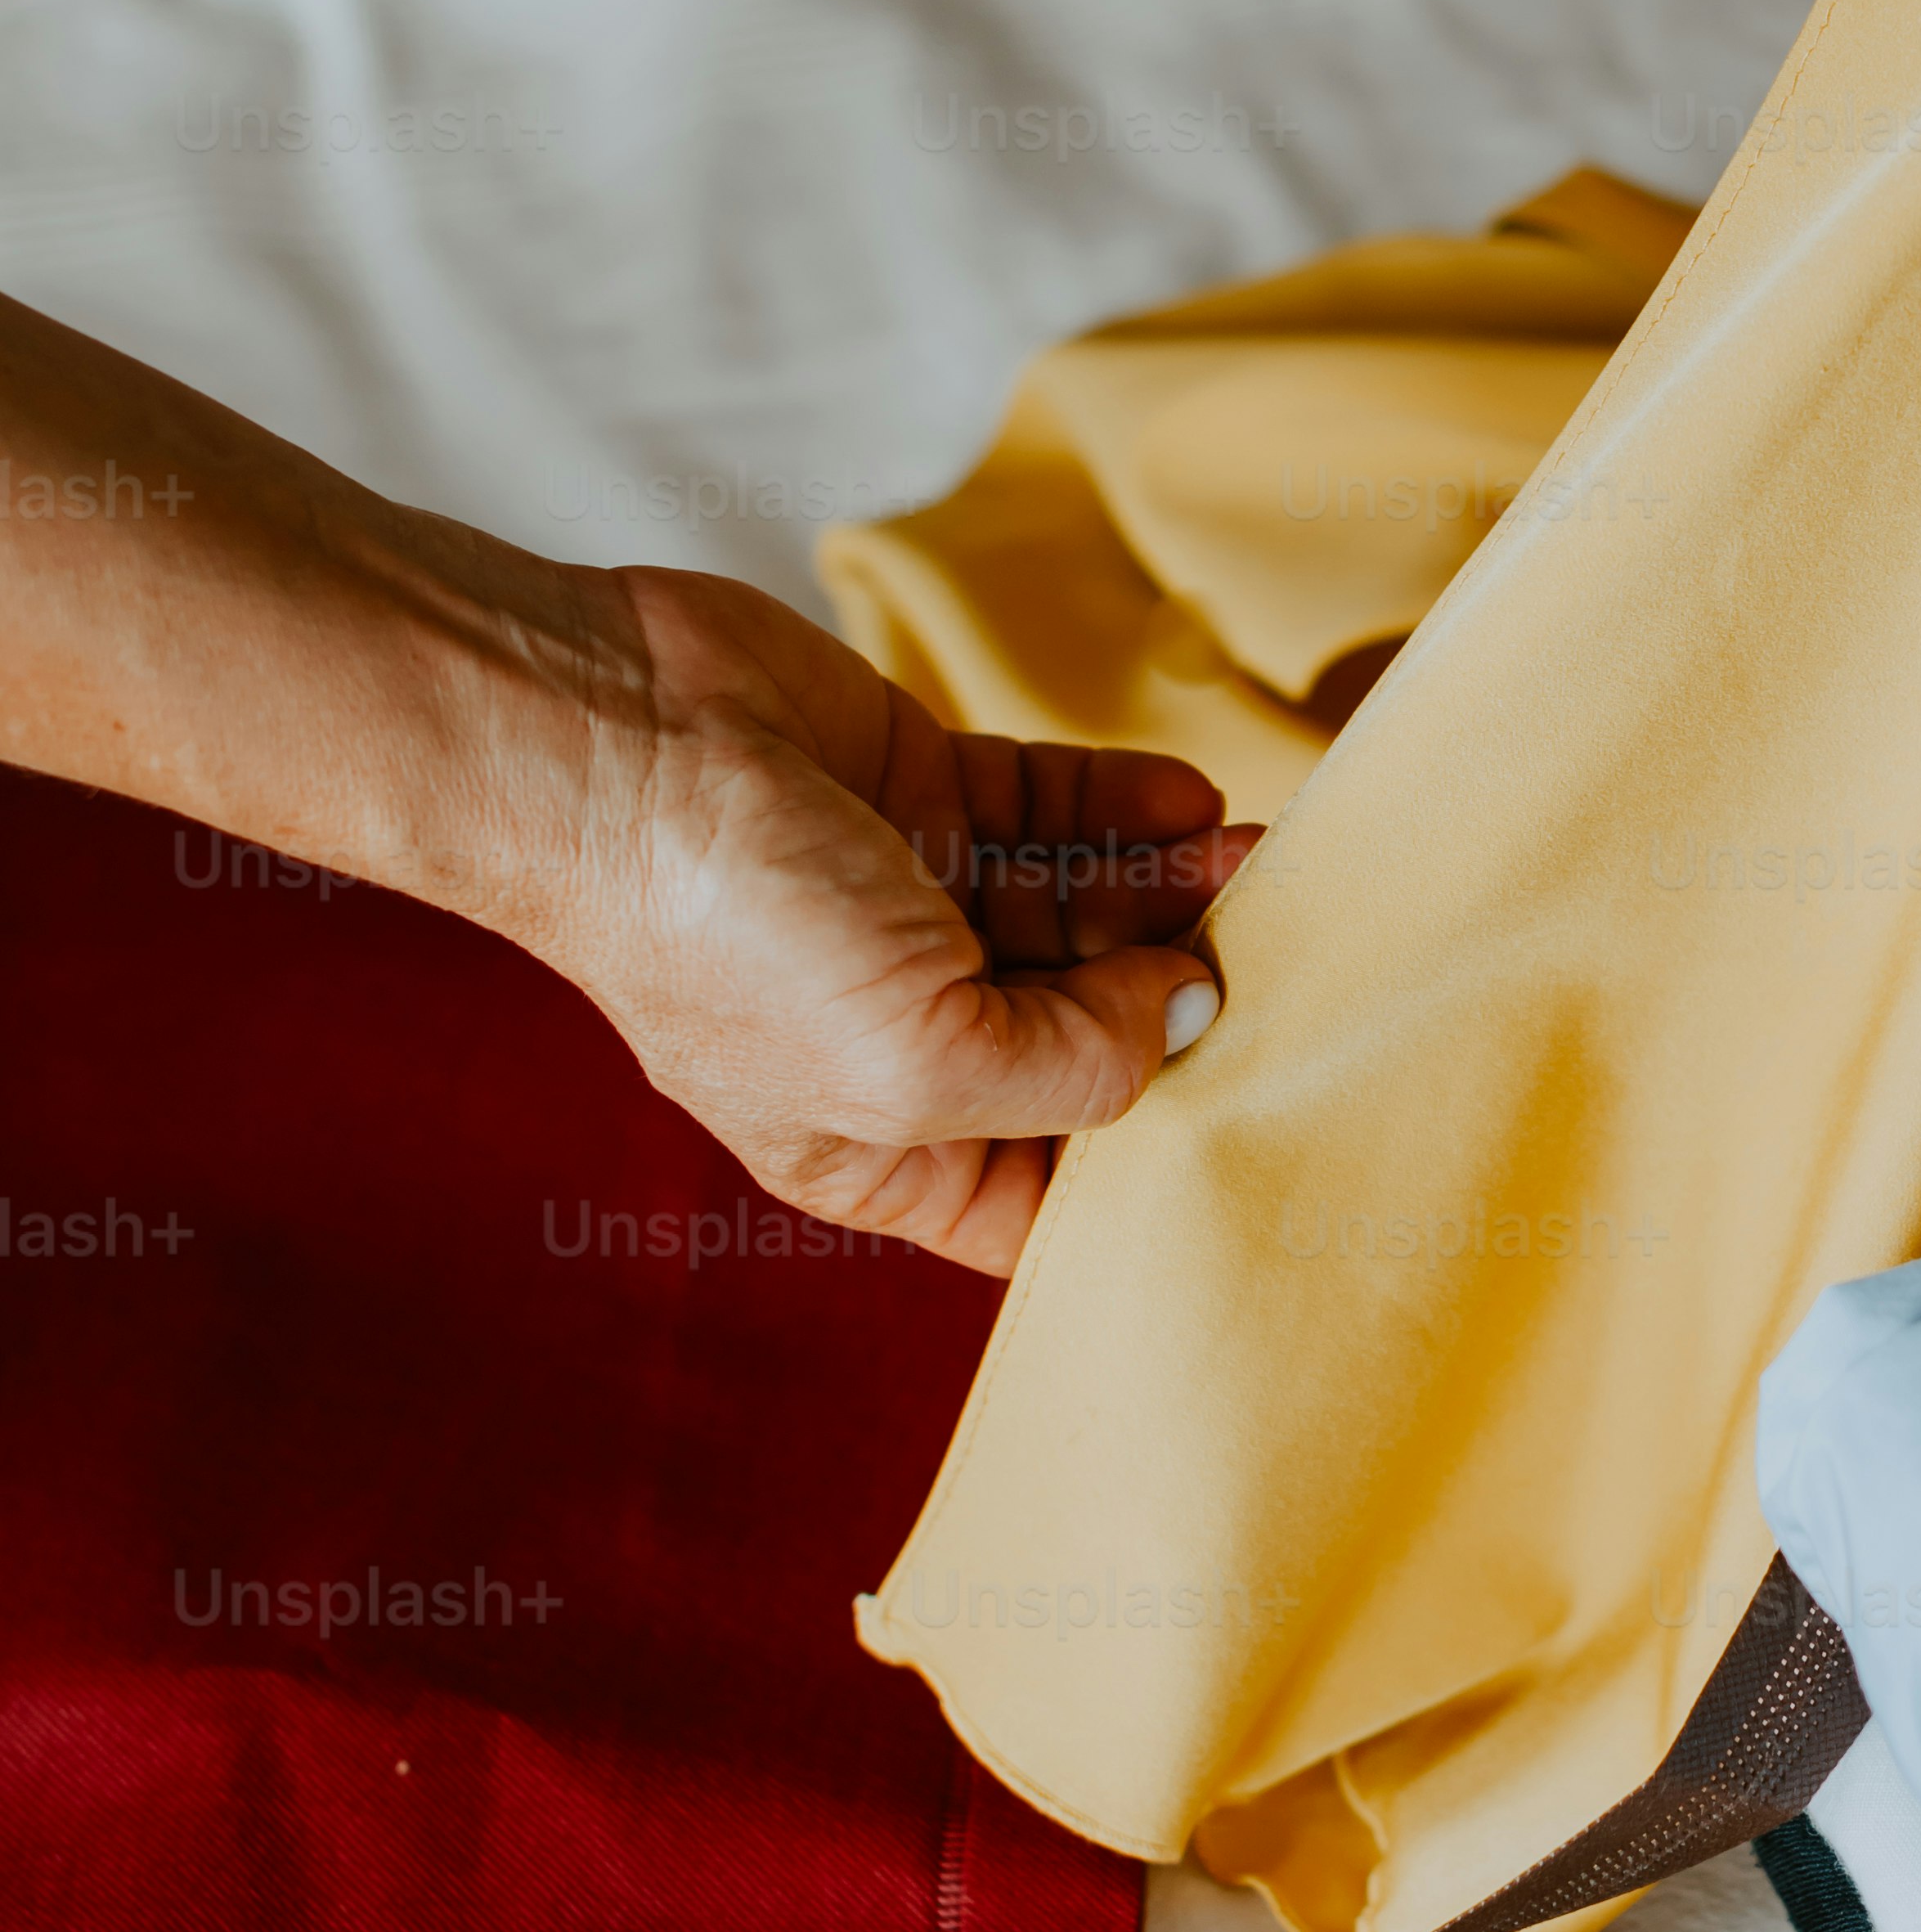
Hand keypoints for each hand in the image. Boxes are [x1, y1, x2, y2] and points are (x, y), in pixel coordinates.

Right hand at [543, 569, 1255, 1277]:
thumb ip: (1073, 1063)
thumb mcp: (918, 1054)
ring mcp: (920, 905)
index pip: (1052, 1196)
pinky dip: (1131, 812)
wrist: (609, 735)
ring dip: (1182, 893)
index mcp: (886, 1149)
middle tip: (1301, 957)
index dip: (1154, 1172)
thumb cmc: (724, 927)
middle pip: (1096, 1040)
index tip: (1265, 1126)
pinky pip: (1059, 812)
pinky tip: (1191, 811)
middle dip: (1195, 1005)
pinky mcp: (928, 791)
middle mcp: (910, 1036)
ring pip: (1091, 914)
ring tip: (1272, 862)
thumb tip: (1189, 1016)